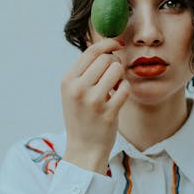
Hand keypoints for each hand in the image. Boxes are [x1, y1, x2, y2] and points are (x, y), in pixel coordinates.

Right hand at [60, 38, 130, 173]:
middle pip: (107, 59)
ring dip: (120, 77)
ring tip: (114, 87)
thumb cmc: (82, 116)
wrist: (84, 149)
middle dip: (115, 63)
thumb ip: (86, 69)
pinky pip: (125, 88)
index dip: (108, 44)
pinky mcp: (108, 113)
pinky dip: (125, 90)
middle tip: (113, 75)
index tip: (118, 44)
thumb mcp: (74, 91)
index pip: (92, 51)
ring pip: (117, 70)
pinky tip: (118, 98)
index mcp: (68, 81)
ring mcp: (93, 102)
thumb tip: (107, 45)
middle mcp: (78, 89)